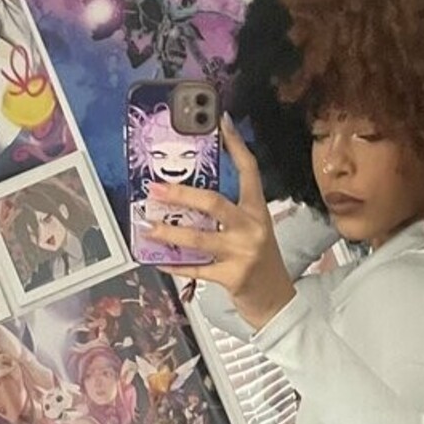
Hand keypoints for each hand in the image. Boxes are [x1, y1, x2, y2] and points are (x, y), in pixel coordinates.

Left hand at [146, 116, 295, 331]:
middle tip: (155, 189)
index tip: (221, 122)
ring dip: (167, 233)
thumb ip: (228, 213)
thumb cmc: (258, 261)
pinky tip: (156, 260)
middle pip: (214, 203)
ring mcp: (242, 253)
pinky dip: (173, 265)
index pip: (249, 171)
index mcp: (258, 211)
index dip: (236, 145)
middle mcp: (252, 228)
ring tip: (147, 226)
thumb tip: (186, 195)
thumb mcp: (251, 230)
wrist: (276, 300)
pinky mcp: (231, 277)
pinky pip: (195, 268)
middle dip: (181, 194)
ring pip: (198, 238)